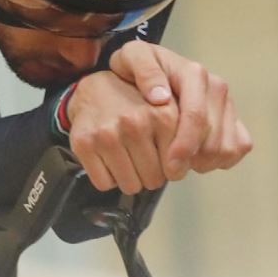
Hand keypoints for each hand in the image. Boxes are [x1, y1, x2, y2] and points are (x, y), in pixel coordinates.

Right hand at [65, 71, 179, 193]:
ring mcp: (108, 133)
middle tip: (143, 155)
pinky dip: (108, 178)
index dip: (172, 168)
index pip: (178, 167)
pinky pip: (104, 183)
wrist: (94, 90)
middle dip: (151, 174)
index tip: (166, 158)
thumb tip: (192, 167)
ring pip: (130, 186)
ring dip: (131, 178)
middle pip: (155, 180)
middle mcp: (136, 122)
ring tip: (127, 156)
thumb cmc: (138, 104)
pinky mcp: (85, 143)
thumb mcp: (171, 108)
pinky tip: (108, 158)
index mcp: (164, 113)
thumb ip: (190, 133)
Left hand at [107, 41, 252, 179]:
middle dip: (193, 161)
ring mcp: (227, 103)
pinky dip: (221, 160)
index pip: (196, 116)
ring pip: (228, 147)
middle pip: (214, 138)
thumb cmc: (136, 66)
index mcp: (193, 73)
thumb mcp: (130, 58)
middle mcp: (216, 87)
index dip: (185, 146)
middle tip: (169, 171)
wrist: (148, 68)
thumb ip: (144, 71)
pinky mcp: (233, 117)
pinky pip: (240, 147)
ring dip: (205, 163)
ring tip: (180, 165)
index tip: (169, 167)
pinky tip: (196, 161)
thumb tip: (161, 97)